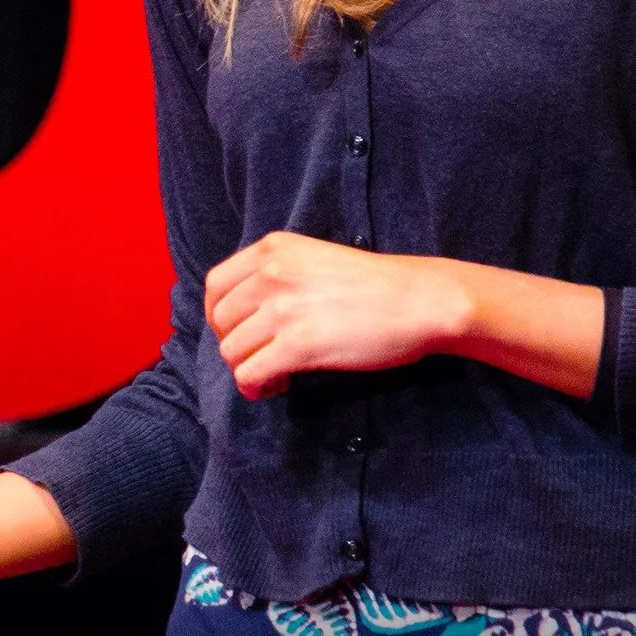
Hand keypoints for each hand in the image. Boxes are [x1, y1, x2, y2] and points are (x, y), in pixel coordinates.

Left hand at [204, 231, 470, 398]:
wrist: (420, 300)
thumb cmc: (375, 284)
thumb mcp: (314, 258)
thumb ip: (277, 273)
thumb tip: (245, 312)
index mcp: (272, 248)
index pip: (215, 285)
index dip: (221, 316)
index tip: (240, 332)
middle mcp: (270, 273)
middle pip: (221, 321)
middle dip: (235, 345)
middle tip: (262, 358)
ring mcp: (282, 309)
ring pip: (231, 351)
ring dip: (246, 369)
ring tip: (274, 375)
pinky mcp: (299, 345)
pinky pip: (250, 373)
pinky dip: (255, 386)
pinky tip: (277, 386)